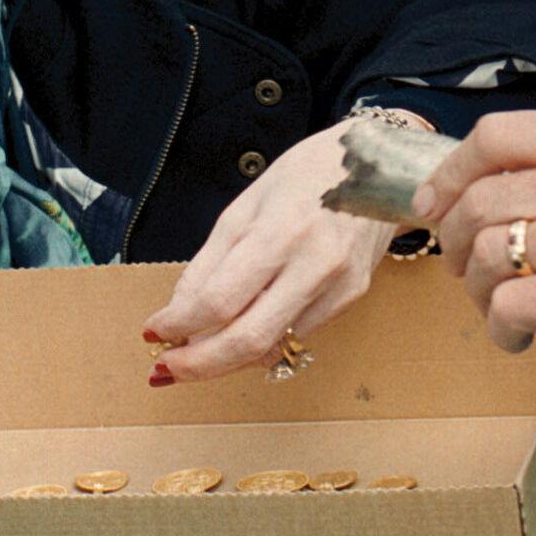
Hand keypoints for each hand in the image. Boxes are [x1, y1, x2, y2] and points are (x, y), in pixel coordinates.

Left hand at [142, 118, 399, 380]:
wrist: (381, 167)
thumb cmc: (306, 176)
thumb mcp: (246, 206)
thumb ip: (210, 263)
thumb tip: (177, 312)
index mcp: (281, 231)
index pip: (219, 300)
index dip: (179, 325)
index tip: (154, 332)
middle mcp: (315, 264)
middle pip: (248, 339)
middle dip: (199, 364)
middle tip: (167, 368)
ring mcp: (339, 285)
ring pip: (273, 346)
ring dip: (227, 358)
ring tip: (198, 352)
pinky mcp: (352, 298)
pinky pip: (296, 334)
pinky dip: (263, 342)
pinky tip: (244, 330)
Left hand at [413, 113, 535, 402]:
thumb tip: (507, 187)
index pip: (498, 135)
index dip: (451, 171)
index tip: (434, 204)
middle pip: (482, 198)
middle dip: (455, 242)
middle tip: (464, 271)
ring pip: (491, 252)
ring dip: (478, 291)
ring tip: (499, 310)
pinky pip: (513, 303)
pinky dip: (502, 327)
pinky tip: (519, 339)